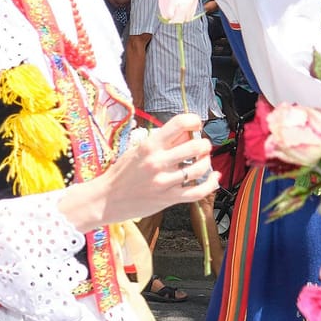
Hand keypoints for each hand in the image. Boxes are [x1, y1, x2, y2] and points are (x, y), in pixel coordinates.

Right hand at [66, 113, 215, 226]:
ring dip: (207, 162)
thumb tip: (187, 132)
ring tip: (203, 161)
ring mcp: (164, 182)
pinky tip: (214, 178)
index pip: (180, 123)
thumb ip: (163, 142)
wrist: (106, 199)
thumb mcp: (138, 150)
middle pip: (196, 146)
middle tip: (202, 146)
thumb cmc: (122, 173)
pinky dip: (210, 184)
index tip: (196, 124)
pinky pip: (197, 192)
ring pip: (200, 168)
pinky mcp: (168, 199)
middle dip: (204, 144)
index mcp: (150, 145)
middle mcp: (158, 162)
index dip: (194, 120)